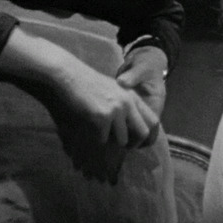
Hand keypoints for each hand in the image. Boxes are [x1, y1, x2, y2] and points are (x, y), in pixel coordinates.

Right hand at [0, 27, 159, 183]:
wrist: (69, 75)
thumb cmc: (88, 84)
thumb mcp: (114, 90)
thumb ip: (126, 106)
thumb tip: (132, 130)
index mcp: (133, 96)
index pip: (154, 121)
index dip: (150, 136)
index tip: (141, 144)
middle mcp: (128, 103)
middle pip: (143, 133)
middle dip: (134, 144)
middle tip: (124, 147)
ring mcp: (116, 110)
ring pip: (122, 140)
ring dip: (112, 141)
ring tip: (101, 133)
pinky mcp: (101, 117)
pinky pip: (103, 139)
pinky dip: (96, 138)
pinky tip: (89, 127)